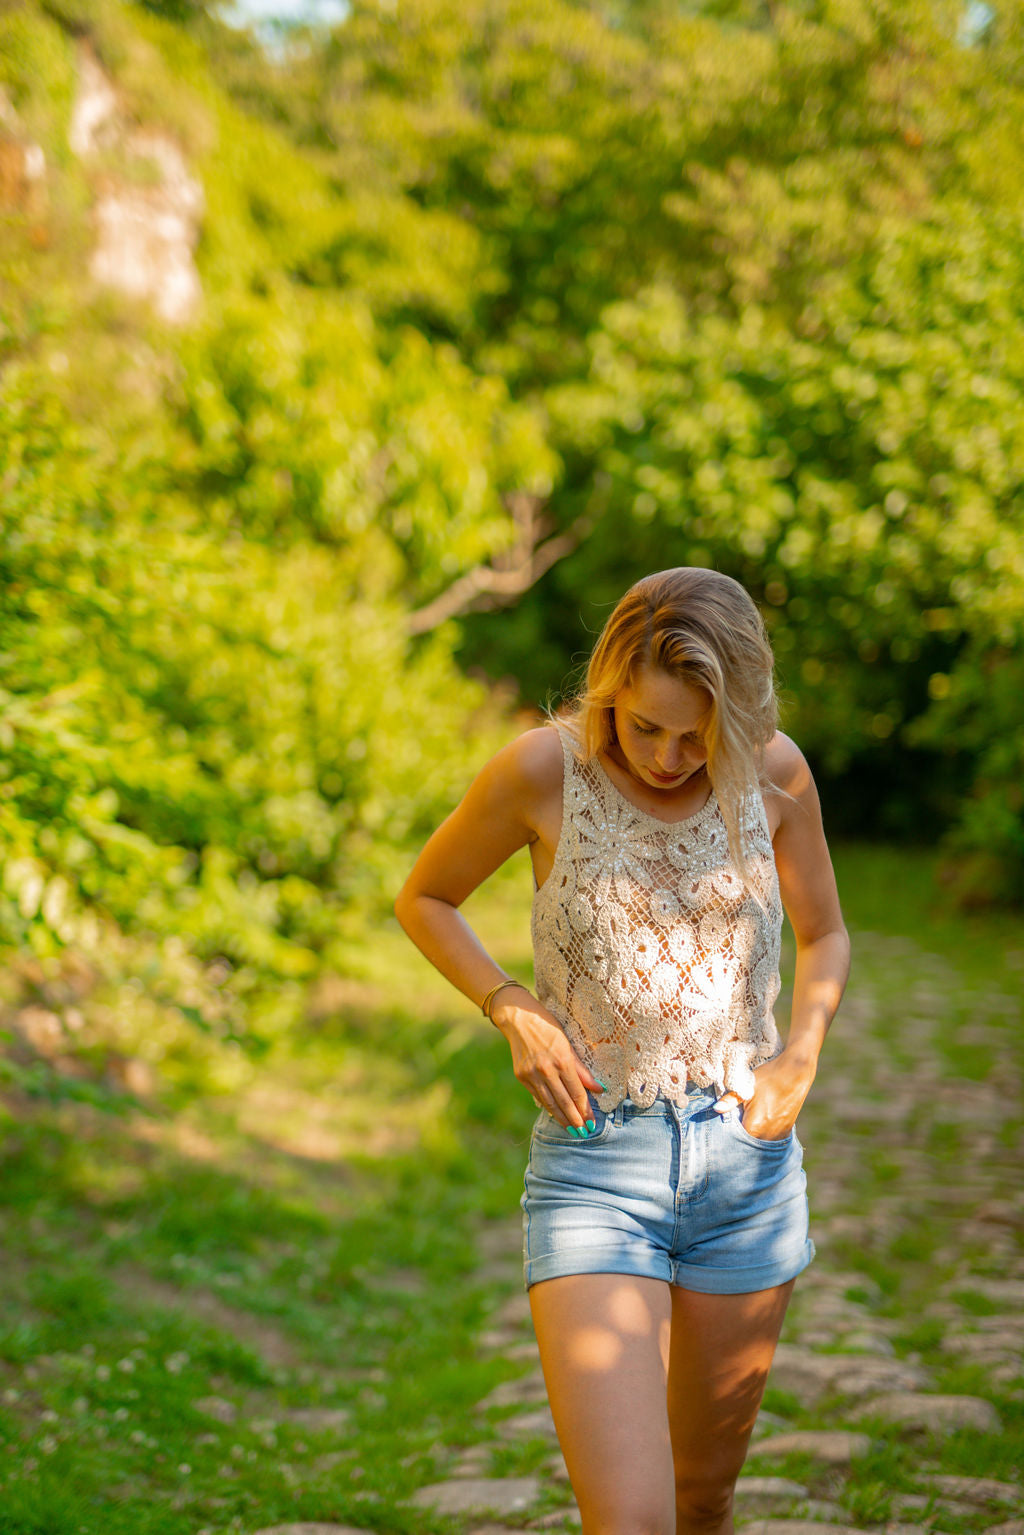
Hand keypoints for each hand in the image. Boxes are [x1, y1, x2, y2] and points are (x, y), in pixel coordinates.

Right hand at [490, 987, 602, 1132]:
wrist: (519, 1019)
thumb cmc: (548, 1026)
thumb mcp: (568, 1043)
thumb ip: (582, 1069)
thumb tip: (599, 1088)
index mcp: (562, 1060)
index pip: (577, 1092)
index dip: (585, 1109)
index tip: (592, 1122)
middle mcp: (546, 1070)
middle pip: (564, 1101)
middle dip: (575, 1119)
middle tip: (583, 1132)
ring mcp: (532, 1074)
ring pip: (549, 1103)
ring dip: (561, 1118)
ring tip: (571, 1130)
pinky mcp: (521, 1076)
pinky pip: (537, 1095)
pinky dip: (548, 1106)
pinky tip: (555, 1114)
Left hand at [714, 1049, 816, 1141]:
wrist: (796, 1072)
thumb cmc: (770, 1077)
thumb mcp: (746, 1087)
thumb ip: (730, 1101)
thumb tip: (716, 1109)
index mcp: (755, 1128)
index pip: (735, 1142)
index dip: (728, 1136)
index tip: (722, 1128)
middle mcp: (767, 1136)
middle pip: (747, 1144)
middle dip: (738, 1137)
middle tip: (733, 1123)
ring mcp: (778, 1135)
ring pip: (758, 1142)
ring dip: (751, 1136)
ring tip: (746, 1120)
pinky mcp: (786, 1131)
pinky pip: (769, 1138)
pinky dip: (762, 1134)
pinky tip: (758, 1121)